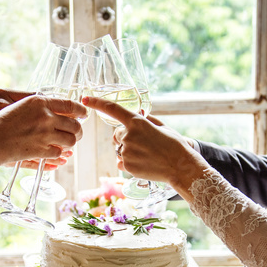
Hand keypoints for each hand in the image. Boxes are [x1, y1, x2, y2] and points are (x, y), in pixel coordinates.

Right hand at [0, 95, 84, 165]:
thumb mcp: (19, 105)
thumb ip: (38, 105)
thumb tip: (56, 107)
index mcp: (40, 102)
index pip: (69, 104)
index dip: (80, 110)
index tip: (83, 113)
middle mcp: (45, 117)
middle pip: (74, 124)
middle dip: (78, 130)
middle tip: (76, 132)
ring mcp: (44, 134)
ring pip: (70, 140)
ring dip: (70, 143)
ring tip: (66, 143)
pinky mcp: (41, 150)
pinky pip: (59, 152)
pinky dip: (59, 154)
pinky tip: (56, 153)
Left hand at [83, 96, 203, 192]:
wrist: (181, 166)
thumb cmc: (174, 145)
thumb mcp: (161, 127)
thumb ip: (146, 120)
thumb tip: (136, 113)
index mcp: (137, 122)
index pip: (112, 109)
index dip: (97, 103)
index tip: (85, 99)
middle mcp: (129, 135)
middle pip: (117, 134)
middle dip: (127, 137)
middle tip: (145, 144)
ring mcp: (126, 151)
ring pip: (120, 148)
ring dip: (129, 150)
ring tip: (147, 155)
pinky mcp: (126, 165)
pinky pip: (121, 162)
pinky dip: (129, 163)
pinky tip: (144, 163)